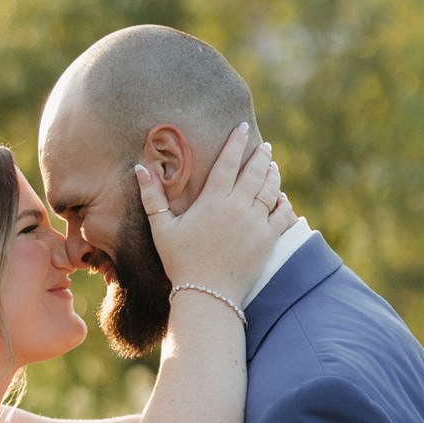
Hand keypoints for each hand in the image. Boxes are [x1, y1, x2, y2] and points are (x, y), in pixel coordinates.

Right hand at [139, 121, 293, 299]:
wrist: (207, 295)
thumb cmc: (180, 262)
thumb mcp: (162, 228)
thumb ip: (152, 197)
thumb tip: (139, 168)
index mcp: (213, 200)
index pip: (228, 162)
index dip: (236, 142)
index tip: (241, 128)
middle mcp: (238, 207)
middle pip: (255, 172)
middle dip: (261, 156)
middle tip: (263, 147)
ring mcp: (256, 223)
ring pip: (271, 189)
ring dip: (273, 175)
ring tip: (272, 167)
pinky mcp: (268, 240)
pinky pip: (283, 214)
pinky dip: (284, 203)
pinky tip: (281, 198)